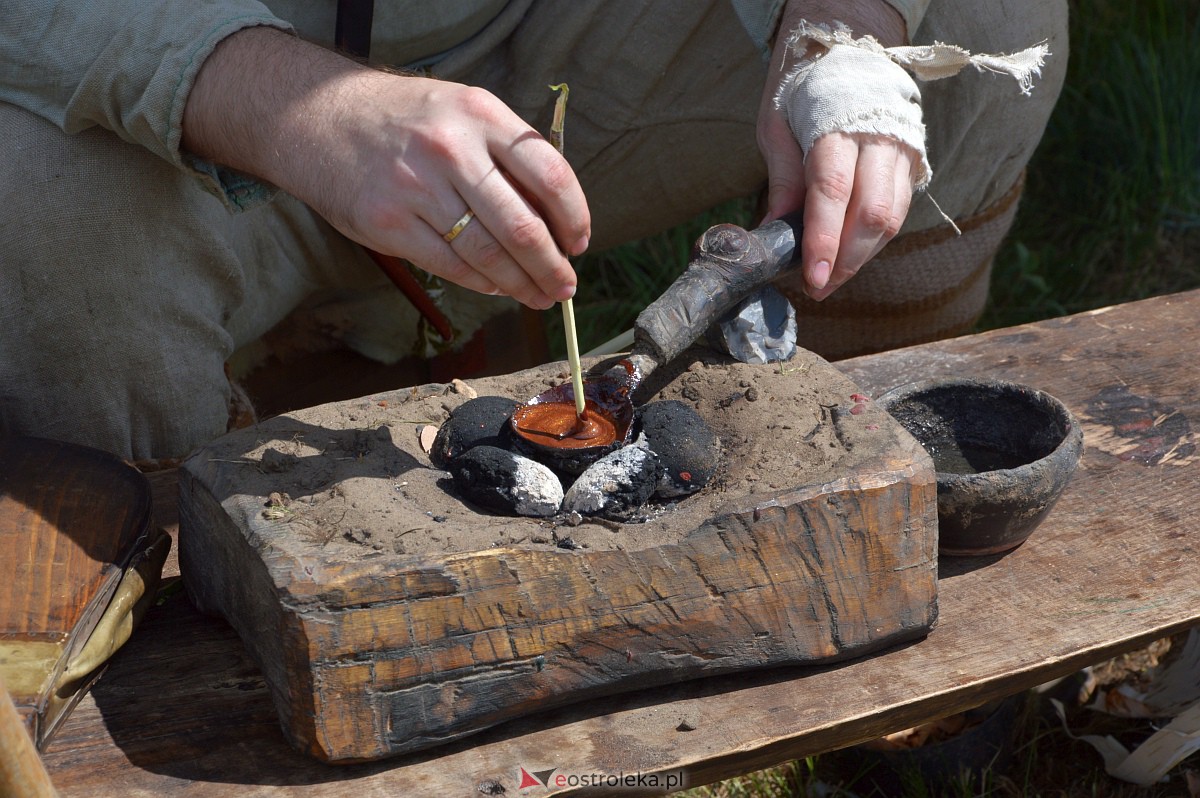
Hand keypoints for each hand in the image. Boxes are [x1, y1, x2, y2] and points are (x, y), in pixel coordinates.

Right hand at [184, 27, 590, 309]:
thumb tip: (556, 220)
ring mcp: (417, 188)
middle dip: (552, 266)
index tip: (580, 243)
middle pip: (522, 225)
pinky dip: (482, 283)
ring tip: (538, 296)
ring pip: (488, 253)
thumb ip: (505, 155)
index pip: (550, 174)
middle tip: (565, 287)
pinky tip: (496, 288)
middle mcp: (452, 149)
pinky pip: (451, 266)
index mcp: (481, 115)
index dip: (574, 217)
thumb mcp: (460, 111)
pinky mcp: (388, 224)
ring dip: (521, 284)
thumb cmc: (402, 120)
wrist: (317, 117)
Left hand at [757, 0, 917, 300]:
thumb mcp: (776, 125)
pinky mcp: (911, 164)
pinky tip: (850, 254)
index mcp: (837, 128)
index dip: (824, 240)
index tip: (813, 277)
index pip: (833, 192)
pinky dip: (873, 242)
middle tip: (818, 287)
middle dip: (845, 261)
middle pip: (871, 215)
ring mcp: (900, 153)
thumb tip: (778, 227)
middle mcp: (877, 141)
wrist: (848, 54)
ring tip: (831, 278)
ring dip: (861, 258)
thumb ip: (782, 175)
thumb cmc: (804, 93)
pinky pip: (897, 213)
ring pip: (891, 220)